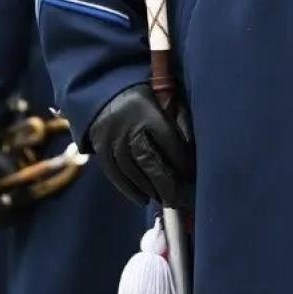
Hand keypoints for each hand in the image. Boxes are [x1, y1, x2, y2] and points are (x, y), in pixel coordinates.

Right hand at [88, 83, 193, 208]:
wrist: (107, 93)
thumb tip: (193, 148)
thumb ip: (179, 120)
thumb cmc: (144, 100)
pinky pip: (114, 174)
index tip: (190, 175)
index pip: (168, 140)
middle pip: (147, 159)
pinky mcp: (100, 148)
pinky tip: (143, 199)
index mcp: (147, 111)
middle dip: (165, 182)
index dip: (181, 160)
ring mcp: (110, 138)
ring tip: (164, 199)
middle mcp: (127, 125)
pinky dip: (129, 189)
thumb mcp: (166, 100)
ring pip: (130, 170)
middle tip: (178, 200)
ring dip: (148, 188)